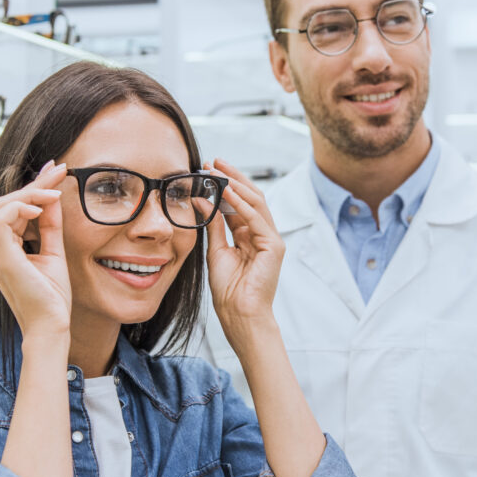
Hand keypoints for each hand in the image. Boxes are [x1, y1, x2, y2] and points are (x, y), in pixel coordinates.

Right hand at [0, 160, 71, 339]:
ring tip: (55, 191)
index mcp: (3, 248)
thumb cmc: (52, 297)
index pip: (13, 209)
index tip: (56, 171)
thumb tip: (52, 197)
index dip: (34, 188)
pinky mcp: (0, 257)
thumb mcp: (53, 252)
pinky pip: (1, 219)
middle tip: (60, 170)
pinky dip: (20, 208)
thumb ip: (50, 226)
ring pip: (2, 206)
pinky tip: (41, 209)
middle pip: (6, 202)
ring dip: (31, 193)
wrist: (51, 325)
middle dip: (34, 184)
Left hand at [203, 158, 284, 342]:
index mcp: (248, 236)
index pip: (238, 203)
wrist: (239, 315)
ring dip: (236, 184)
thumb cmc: (229, 290)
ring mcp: (270, 239)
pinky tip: (227, 190)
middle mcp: (262, 234)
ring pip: (256, 202)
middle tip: (213, 161)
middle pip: (250, 197)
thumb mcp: (215, 251)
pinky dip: (241, 203)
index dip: (224, 185)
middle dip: (232, 177)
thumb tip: (202, 199)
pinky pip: (256, 218)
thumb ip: (212, 225)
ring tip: (218, 170)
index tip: (207, 169)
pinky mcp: (274, 246)